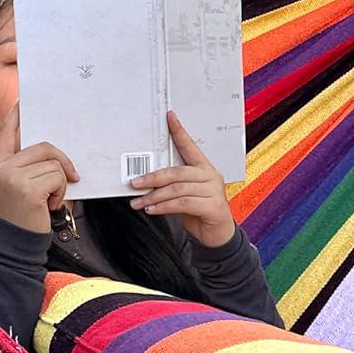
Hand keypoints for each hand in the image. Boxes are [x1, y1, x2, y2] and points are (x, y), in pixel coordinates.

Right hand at [0, 101, 79, 233]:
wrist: (18, 242)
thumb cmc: (24, 213)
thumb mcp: (18, 184)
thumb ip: (26, 164)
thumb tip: (48, 147)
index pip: (7, 131)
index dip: (16, 115)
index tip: (22, 101)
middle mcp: (1, 166)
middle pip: (43, 146)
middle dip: (60, 162)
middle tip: (69, 177)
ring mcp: (12, 176)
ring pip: (53, 163)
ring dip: (60, 182)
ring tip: (50, 198)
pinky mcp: (27, 188)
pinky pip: (57, 177)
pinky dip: (62, 192)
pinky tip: (50, 204)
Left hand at [128, 109, 237, 247]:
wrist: (218, 235)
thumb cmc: (200, 212)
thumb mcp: (185, 196)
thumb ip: (171, 187)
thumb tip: (145, 183)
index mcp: (204, 168)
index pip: (190, 146)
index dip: (179, 132)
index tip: (169, 117)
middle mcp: (210, 176)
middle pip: (177, 172)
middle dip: (153, 177)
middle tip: (135, 183)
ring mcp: (214, 191)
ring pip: (177, 189)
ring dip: (154, 196)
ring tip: (139, 202)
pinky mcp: (213, 207)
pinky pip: (183, 204)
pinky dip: (164, 207)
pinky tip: (152, 210)